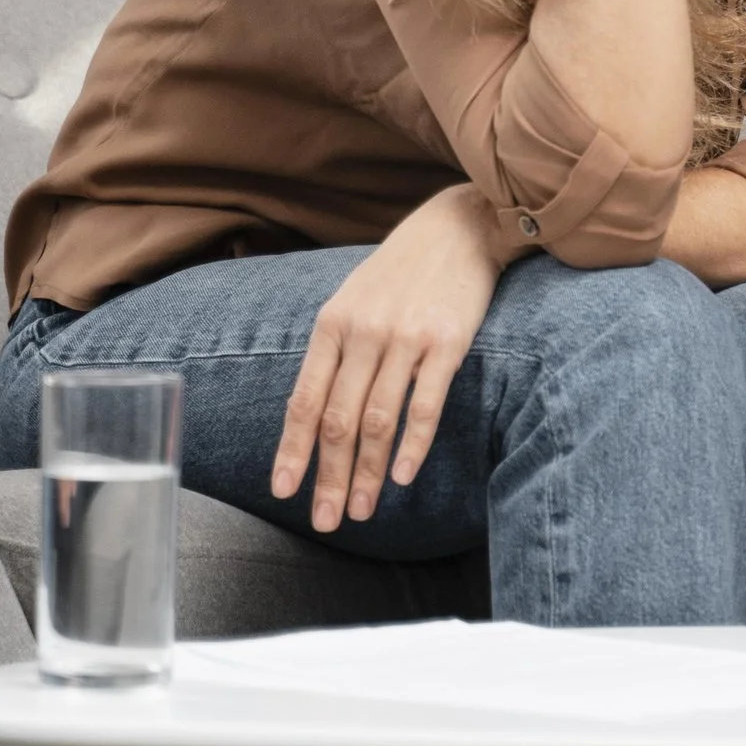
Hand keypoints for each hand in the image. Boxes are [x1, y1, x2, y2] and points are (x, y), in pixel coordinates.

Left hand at [270, 184, 512, 531]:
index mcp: (332, 326)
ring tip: (361, 509)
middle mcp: (363, 333)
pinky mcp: (448, 341)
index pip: (303, 401)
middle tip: (326, 520)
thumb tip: (312, 413)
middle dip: (328, 476)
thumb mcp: (354, 300)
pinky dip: (412, 444)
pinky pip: (425, 403)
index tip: (284, 492)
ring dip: (366, 472)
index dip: (292, 451)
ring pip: (377, 420)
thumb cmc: (403, 270)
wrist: (460, 226)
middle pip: (338, 420)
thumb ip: (334, 351)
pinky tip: (403, 475)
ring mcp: (405, 338)